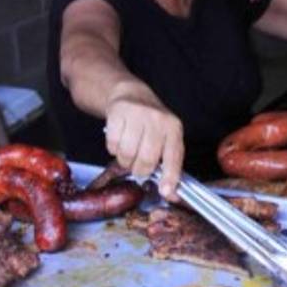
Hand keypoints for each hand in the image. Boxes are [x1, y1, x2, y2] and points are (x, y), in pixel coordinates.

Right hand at [104, 85, 183, 199]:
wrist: (131, 94)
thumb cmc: (150, 123)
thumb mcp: (166, 136)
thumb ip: (168, 162)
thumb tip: (169, 192)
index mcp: (174, 128)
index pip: (174, 157)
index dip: (170, 177)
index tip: (166, 192)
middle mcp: (158, 119)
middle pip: (147, 159)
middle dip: (139, 169)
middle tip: (137, 166)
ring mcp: (138, 114)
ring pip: (127, 154)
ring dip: (124, 160)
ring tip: (128, 152)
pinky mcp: (118, 112)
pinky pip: (112, 144)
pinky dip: (113, 148)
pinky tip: (119, 140)